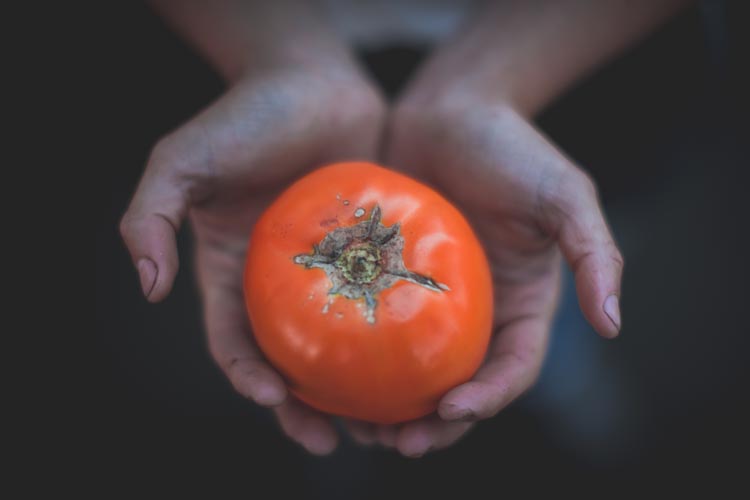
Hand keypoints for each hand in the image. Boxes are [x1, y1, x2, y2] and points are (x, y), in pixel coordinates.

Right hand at [121, 64, 385, 453]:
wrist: (314, 80)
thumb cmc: (248, 116)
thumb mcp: (184, 159)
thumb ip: (150, 216)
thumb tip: (148, 289)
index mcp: (236, 275)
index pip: (235, 342)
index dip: (248, 377)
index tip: (274, 396)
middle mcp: (282, 285)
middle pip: (292, 362)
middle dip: (305, 409)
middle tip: (334, 441)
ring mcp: (331, 274)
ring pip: (343, 348)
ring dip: (356, 393)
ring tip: (385, 425)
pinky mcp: (372, 257)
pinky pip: (386, 307)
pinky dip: (397, 342)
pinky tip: (421, 365)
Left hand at [356, 89, 622, 456]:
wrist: (451, 108)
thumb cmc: (512, 147)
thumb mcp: (564, 194)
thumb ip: (594, 254)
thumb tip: (614, 325)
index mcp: (518, 305)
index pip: (510, 370)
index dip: (487, 400)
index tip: (451, 411)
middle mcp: (474, 312)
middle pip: (456, 385)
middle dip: (433, 425)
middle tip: (397, 445)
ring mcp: (428, 300)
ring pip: (409, 369)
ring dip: (388, 407)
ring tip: (357, 429)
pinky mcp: (385, 281)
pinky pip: (368, 329)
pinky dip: (355, 360)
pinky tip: (324, 375)